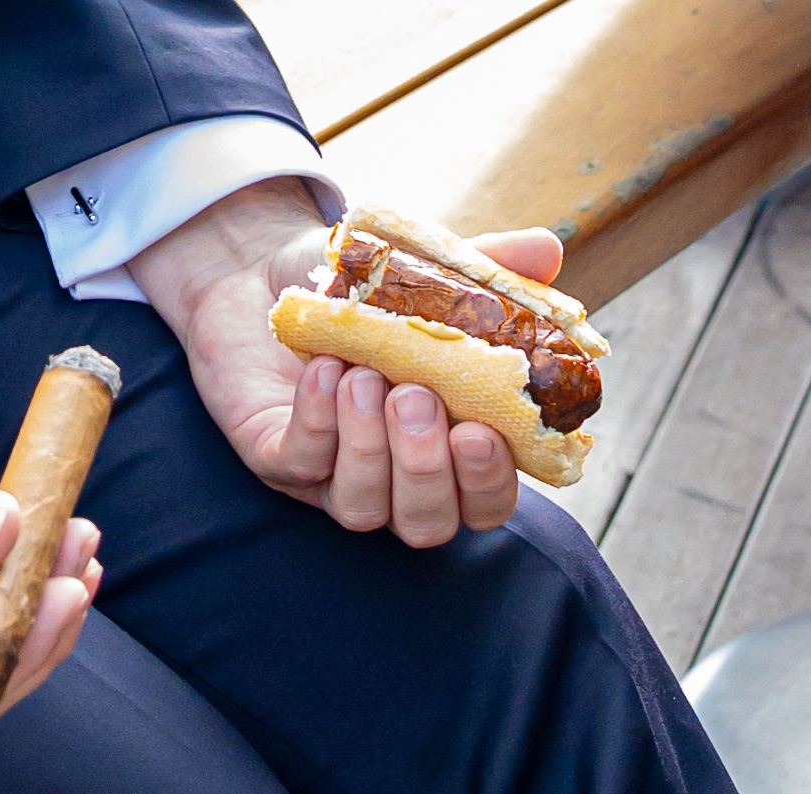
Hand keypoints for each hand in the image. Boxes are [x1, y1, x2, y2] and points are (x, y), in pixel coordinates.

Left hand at [128, 178, 564, 547]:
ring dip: (369, 447)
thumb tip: (546, 252)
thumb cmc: (357, 293)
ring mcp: (331, 477)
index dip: (489, 483)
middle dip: (425, 471)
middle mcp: (392, 478)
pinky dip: (316, 420)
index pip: (485, 504)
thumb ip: (486, 274)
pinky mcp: (274, 460)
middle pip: (425, 524)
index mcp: (446, 449)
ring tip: (364, 377)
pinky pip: (301, 464)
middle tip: (414, 398)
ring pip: (362, 510)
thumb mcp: (425, 276)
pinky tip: (324, 369)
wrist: (264, 275)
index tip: (482, 433)